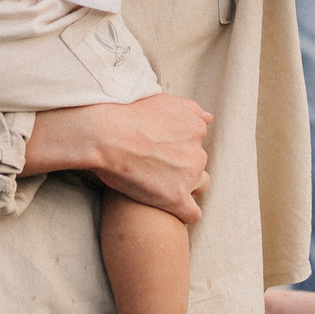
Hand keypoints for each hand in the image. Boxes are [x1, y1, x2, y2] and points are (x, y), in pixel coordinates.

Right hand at [25, 95, 212, 222]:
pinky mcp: (177, 198)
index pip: (195, 142)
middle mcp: (198, 152)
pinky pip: (192, 213)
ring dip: (183, 187)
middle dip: (180, 167)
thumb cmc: (127, 114)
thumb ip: (190, 109)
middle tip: (151, 166)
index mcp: (196, 129)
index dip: (176, 148)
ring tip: (158, 186)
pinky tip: (166, 207)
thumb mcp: (163, 100)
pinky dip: (182, 211)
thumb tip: (209, 117)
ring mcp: (189, 176)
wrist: (106, 135)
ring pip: (197, 186)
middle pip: (196, 164)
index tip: (157, 150)